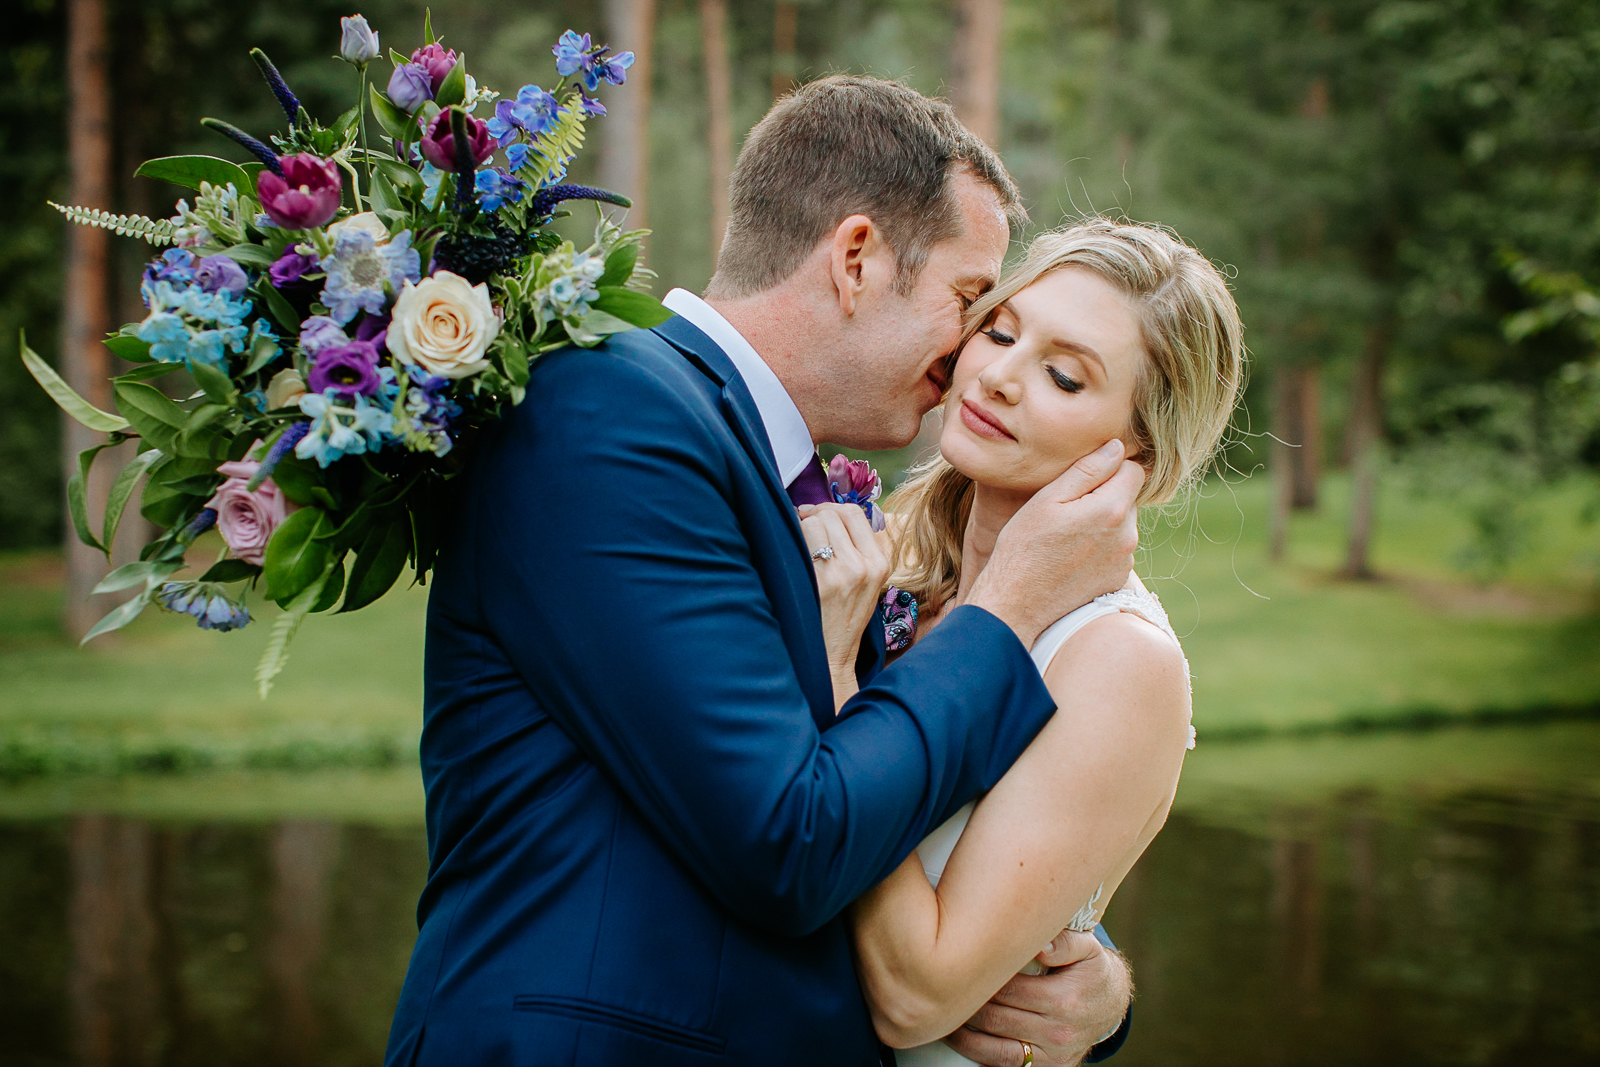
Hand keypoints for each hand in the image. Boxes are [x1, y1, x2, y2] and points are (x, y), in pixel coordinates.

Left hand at [798, 502, 889, 691]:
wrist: (831, 657)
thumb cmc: (843, 618)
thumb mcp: (866, 584)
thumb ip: (857, 550)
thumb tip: (827, 514)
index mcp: (879, 564)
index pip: (855, 512)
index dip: (830, 508)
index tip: (815, 517)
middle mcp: (863, 566)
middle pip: (831, 514)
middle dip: (812, 516)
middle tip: (800, 528)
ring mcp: (840, 574)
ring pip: (814, 523)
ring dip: (800, 528)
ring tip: (796, 545)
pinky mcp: (818, 582)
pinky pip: (799, 541)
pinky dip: (789, 541)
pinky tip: (787, 555)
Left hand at [943, 931, 1131, 1066]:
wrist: (1110, 1005)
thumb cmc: (1090, 971)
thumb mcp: (1087, 949)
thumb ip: (1064, 942)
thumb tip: (1039, 945)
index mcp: (1064, 998)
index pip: (1008, 989)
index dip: (981, 979)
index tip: (961, 967)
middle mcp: (1058, 1031)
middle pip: (997, 1019)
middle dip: (968, 1005)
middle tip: (945, 989)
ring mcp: (1053, 1054)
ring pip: (997, 1049)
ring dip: (966, 1036)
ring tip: (945, 1019)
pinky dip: (982, 1056)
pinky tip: (964, 1041)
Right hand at [968, 439, 1143, 646]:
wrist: (1018, 603)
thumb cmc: (1024, 547)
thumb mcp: (1048, 499)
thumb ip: (1087, 469)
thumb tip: (1116, 447)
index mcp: (1111, 509)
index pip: (1134, 469)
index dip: (1109, 468)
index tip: (1082, 480)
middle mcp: (1127, 536)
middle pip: (1128, 497)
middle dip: (1105, 496)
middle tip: (1067, 510)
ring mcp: (1125, 560)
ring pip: (1122, 524)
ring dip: (1103, 522)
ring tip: (1067, 536)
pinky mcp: (1119, 579)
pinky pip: (1117, 549)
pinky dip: (1101, 547)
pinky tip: (1072, 556)